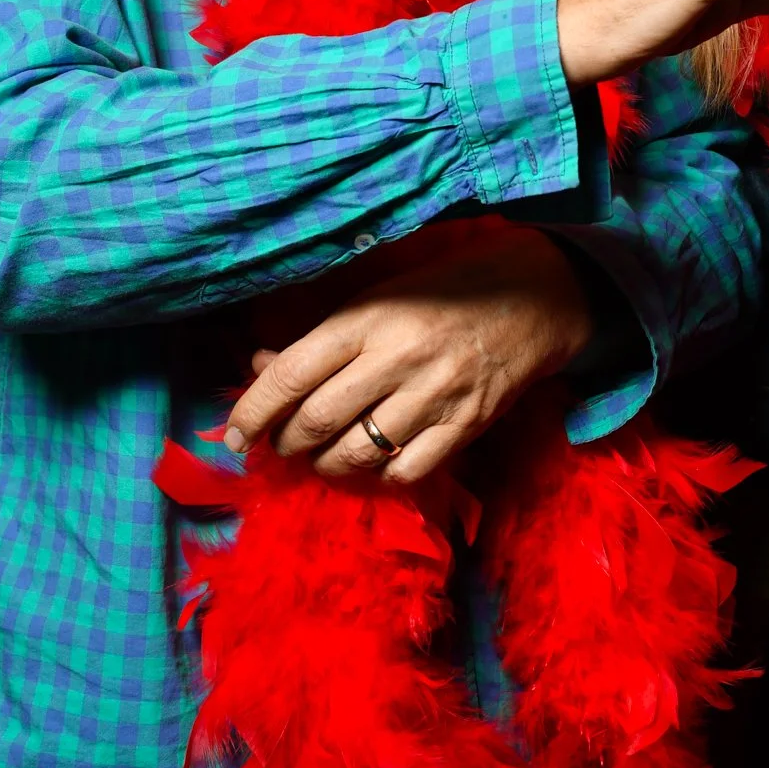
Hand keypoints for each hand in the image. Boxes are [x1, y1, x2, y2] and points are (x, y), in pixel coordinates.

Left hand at [224, 224, 592, 483]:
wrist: (533, 298)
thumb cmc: (444, 290)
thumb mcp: (379, 294)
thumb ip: (321, 335)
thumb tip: (261, 369)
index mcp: (370, 316)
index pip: (292, 372)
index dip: (253, 409)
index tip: (234, 433)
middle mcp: (398, 357)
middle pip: (316, 421)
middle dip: (284, 442)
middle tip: (280, 443)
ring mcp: (435, 396)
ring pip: (354, 455)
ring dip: (322, 466)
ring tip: (320, 455)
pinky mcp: (465, 426)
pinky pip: (404, 473)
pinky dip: (375, 477)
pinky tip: (369, 463)